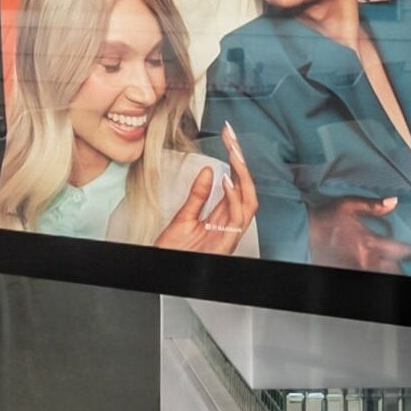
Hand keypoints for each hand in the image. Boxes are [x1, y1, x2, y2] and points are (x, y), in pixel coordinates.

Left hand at [155, 129, 257, 253]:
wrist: (162, 271)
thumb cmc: (173, 252)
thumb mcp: (184, 217)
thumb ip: (197, 196)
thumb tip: (209, 171)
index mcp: (222, 219)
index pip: (236, 185)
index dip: (235, 162)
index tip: (229, 139)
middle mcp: (229, 226)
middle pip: (246, 190)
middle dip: (242, 163)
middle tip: (233, 139)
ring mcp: (228, 235)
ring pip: (249, 203)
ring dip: (242, 177)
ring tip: (234, 154)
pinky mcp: (224, 245)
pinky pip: (236, 219)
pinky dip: (234, 198)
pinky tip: (227, 181)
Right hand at [307, 192, 410, 273]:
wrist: (300, 231)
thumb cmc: (323, 216)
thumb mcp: (347, 205)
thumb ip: (373, 205)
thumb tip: (394, 201)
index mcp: (369, 241)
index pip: (399, 249)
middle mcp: (365, 258)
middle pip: (393, 270)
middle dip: (402, 270)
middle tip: (409, 270)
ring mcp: (355, 269)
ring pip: (381, 277)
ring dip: (390, 275)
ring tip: (398, 275)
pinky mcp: (344, 273)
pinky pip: (364, 279)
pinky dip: (373, 278)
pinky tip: (375, 276)